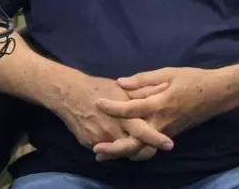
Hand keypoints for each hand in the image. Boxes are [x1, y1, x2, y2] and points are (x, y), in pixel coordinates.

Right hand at [53, 74, 172, 161]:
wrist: (69, 95)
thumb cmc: (100, 88)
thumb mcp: (123, 89)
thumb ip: (144, 91)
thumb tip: (165, 87)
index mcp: (123, 116)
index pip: (143, 132)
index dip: (157, 139)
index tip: (170, 144)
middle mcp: (113, 131)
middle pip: (133, 148)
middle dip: (146, 151)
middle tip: (157, 148)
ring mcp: (100, 140)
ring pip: (121, 151)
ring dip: (131, 149)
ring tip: (141, 143)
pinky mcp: (90, 144)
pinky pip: (108, 150)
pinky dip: (116, 147)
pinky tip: (122, 140)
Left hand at [93, 66, 230, 156]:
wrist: (219, 94)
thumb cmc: (194, 80)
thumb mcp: (170, 73)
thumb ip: (144, 79)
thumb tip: (120, 83)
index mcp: (160, 104)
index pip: (132, 109)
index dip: (113, 107)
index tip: (97, 103)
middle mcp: (162, 122)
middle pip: (135, 141)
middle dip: (115, 147)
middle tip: (96, 148)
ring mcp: (166, 131)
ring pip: (142, 149)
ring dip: (123, 153)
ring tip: (104, 154)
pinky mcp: (170, 133)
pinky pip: (150, 145)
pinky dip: (135, 149)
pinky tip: (123, 146)